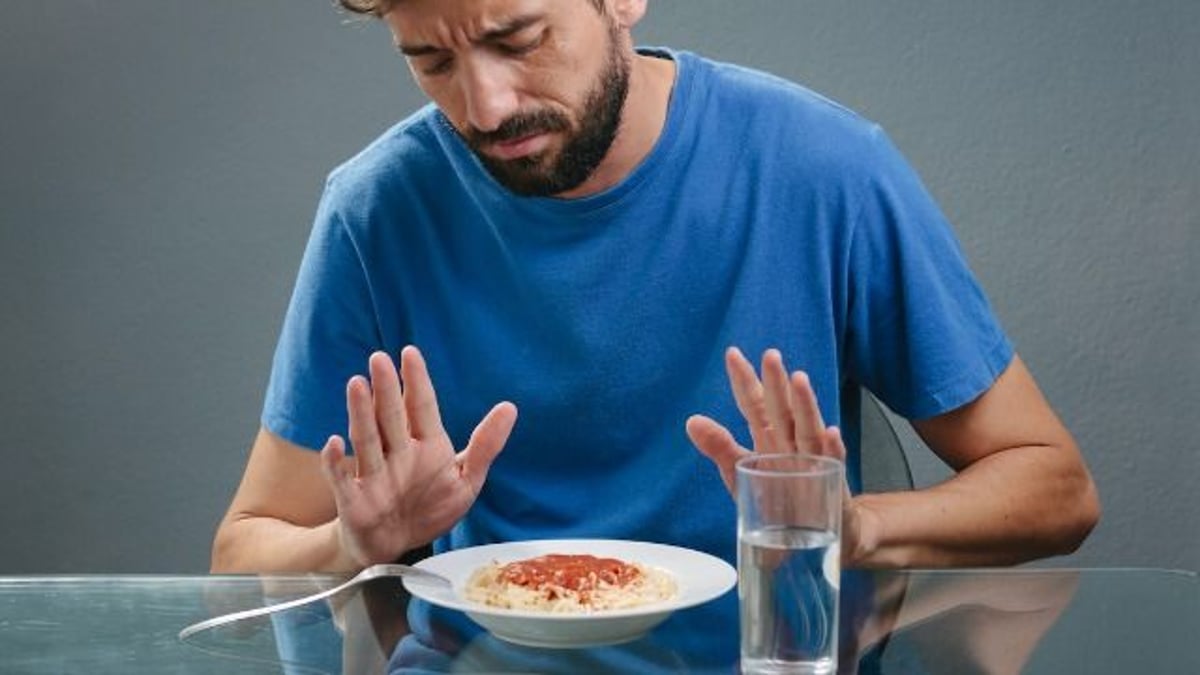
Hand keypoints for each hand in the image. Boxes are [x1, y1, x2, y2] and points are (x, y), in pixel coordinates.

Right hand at [319, 346, 516, 567]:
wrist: (397, 547)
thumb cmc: (430, 508)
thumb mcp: (466, 480)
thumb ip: (486, 445)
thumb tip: (510, 407)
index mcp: (427, 445)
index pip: (421, 406)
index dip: (416, 381)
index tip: (410, 353)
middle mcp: (397, 453)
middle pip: (390, 416)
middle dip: (386, 388)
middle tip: (379, 359)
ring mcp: (373, 474)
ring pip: (366, 438)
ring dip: (360, 413)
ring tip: (356, 384)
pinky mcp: (354, 499)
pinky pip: (341, 478)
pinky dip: (334, 462)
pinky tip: (332, 444)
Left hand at [686, 347, 876, 565]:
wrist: (814, 532)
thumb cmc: (776, 498)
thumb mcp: (740, 473)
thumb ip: (719, 447)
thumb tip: (691, 421)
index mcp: (767, 436)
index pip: (753, 403)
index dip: (743, 380)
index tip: (733, 354)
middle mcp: (789, 441)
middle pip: (781, 408)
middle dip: (775, 382)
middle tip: (770, 356)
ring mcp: (812, 459)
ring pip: (808, 427)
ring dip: (804, 404)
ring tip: (799, 380)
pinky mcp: (831, 482)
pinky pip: (833, 463)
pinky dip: (832, 448)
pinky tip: (831, 433)